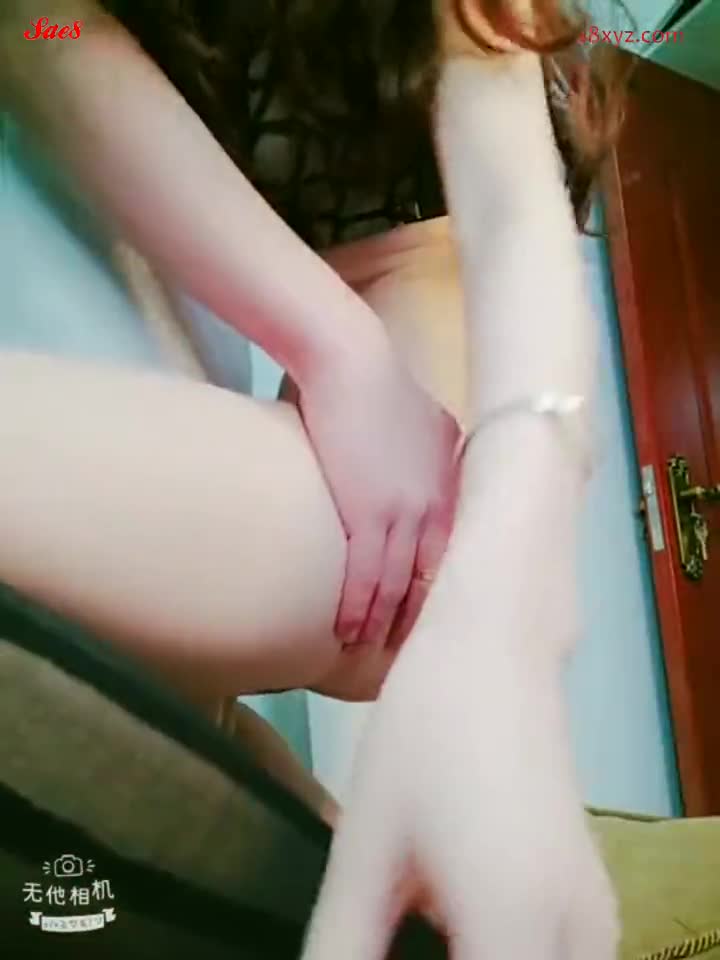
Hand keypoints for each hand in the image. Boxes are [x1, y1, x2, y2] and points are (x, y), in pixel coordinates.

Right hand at [295, 340, 460, 647]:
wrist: (352, 360)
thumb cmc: (378, 384)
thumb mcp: (426, 421)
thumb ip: (433, 454)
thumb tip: (422, 469)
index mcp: (450, 486)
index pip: (453, 553)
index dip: (441, 588)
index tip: (433, 618)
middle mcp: (437, 506)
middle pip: (434, 578)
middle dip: (422, 619)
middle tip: (412, 655)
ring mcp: (405, 512)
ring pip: (399, 586)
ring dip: (385, 625)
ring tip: (371, 658)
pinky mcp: (368, 514)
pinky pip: (365, 577)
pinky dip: (357, 609)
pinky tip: (346, 634)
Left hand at [300, 450, 619, 959]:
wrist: (498, 642)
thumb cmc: (425, 732)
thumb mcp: (369, 851)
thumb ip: (344, 953)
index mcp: (518, 933)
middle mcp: (580, 941)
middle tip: (379, 956)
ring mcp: (596, 921)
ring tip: (403, 944)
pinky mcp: (589, 899)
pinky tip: (444, 940)